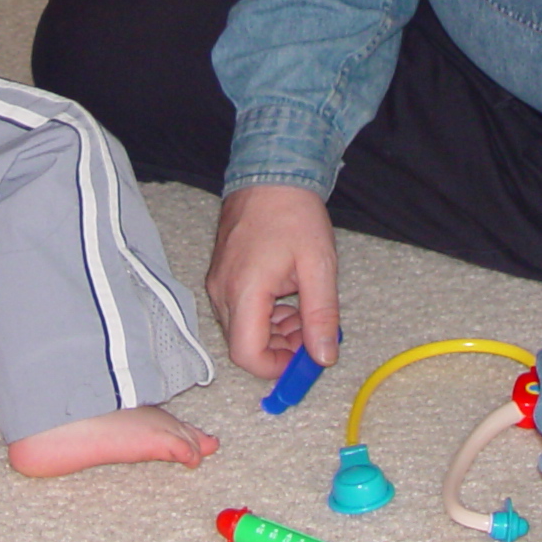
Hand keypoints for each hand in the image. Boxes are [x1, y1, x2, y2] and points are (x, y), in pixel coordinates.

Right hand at [203, 183, 339, 379]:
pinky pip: (238, 312)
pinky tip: (287, 299)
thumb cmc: (294, 213)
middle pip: (244, 345)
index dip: (276, 367)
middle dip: (280, 348)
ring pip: (241, 330)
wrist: (270, 174)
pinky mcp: (220, 277)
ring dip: (274, 332)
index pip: (247, 354)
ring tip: (304, 311)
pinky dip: (263, 316)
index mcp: (244, 290)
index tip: (304, 359)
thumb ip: (321, 316)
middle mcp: (222, 291)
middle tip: (312, 332)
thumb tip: (323, 357)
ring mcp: (217, 283)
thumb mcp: (318, 266)